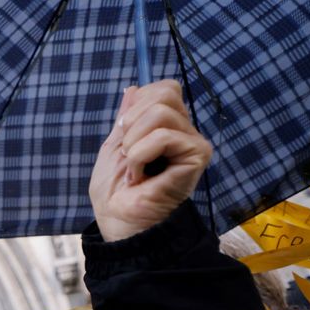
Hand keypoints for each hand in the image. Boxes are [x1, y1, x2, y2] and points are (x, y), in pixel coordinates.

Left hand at [89, 80, 211, 241]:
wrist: (118, 221)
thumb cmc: (115, 193)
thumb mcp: (113, 147)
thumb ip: (126, 117)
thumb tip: (133, 87)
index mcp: (165, 127)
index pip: (163, 88)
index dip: (137, 104)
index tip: (123, 133)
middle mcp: (184, 132)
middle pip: (165, 92)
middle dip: (132, 119)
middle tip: (127, 151)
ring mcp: (192, 143)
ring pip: (162, 111)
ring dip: (134, 141)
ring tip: (134, 166)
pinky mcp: (197, 156)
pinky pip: (163, 136)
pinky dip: (140, 155)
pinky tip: (141, 176)